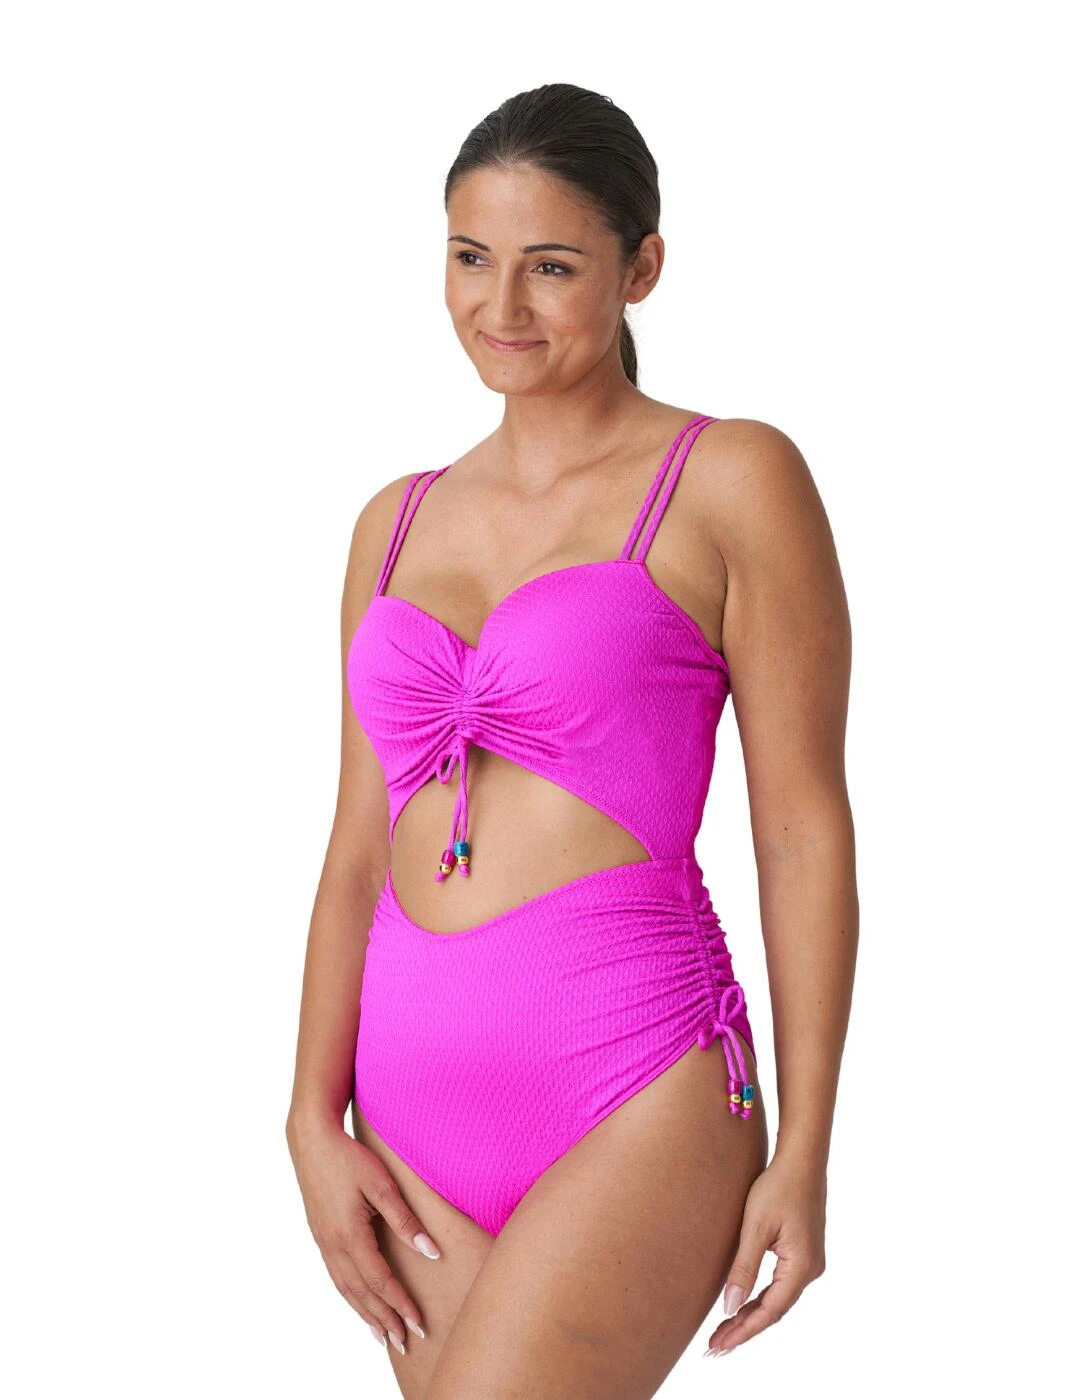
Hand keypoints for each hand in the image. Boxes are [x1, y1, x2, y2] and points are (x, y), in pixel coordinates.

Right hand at [286, 1115, 440, 1354]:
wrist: (312, 1142)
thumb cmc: (350, 1158)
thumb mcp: (382, 1185)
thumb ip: (405, 1221)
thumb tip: (431, 1252)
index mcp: (350, 1236)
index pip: (381, 1282)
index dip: (401, 1305)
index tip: (419, 1324)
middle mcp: (333, 1246)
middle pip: (362, 1294)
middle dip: (384, 1320)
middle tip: (405, 1342)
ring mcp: (324, 1243)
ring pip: (346, 1290)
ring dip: (366, 1314)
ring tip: (383, 1335)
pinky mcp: (321, 1237)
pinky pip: (337, 1277)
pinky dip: (351, 1297)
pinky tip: (360, 1302)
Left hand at [704, 1152, 826, 1357]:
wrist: (801, 1160)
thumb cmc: (778, 1187)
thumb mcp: (755, 1227)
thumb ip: (743, 1269)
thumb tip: (730, 1308)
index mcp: (801, 1267)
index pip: (769, 1312)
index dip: (743, 1332)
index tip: (717, 1346)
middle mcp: (810, 1270)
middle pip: (774, 1310)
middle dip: (744, 1329)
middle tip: (713, 1347)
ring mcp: (809, 1263)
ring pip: (777, 1299)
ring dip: (751, 1315)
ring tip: (723, 1332)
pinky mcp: (803, 1253)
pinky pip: (780, 1286)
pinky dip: (761, 1298)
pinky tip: (743, 1305)